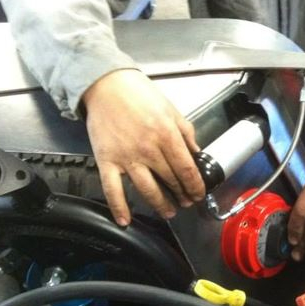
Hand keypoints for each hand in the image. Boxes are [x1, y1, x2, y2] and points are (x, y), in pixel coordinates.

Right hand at [83, 69, 205, 225]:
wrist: (105, 84)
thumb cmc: (139, 94)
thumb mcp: (171, 110)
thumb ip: (186, 134)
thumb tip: (197, 154)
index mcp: (166, 134)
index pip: (186, 169)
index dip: (195, 186)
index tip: (199, 193)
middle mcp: (148, 149)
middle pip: (170, 181)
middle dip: (182, 195)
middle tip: (186, 202)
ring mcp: (126, 157)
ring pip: (147, 189)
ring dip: (160, 204)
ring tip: (169, 212)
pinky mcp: (106, 160)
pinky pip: (112, 189)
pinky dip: (119, 207)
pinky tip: (125, 220)